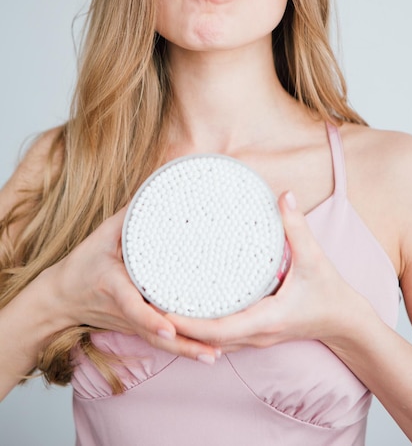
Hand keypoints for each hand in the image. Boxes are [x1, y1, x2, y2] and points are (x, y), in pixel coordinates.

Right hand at [46, 208, 218, 361]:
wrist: (61, 298)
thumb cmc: (83, 264)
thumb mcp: (100, 236)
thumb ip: (127, 217)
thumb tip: (154, 190)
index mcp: (114, 288)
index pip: (132, 307)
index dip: (150, 319)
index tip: (169, 328)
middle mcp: (123, 312)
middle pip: (154, 334)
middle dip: (182, 344)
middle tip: (212, 350)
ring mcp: (129, 325)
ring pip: (159, 344)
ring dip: (186, 351)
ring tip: (214, 356)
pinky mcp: (134, 329)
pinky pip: (159, 341)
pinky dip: (181, 348)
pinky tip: (206, 352)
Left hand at [166, 191, 363, 352]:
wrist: (344, 322)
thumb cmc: (329, 293)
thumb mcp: (315, 258)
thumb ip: (297, 226)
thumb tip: (283, 195)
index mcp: (266, 319)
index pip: (220, 329)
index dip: (189, 324)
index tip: (162, 311)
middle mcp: (256, 334)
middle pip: (208, 340)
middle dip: (178, 328)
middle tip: (147, 306)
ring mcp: (255, 338)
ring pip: (213, 342)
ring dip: (188, 331)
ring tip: (160, 309)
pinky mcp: (255, 333)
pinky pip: (222, 337)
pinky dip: (202, 330)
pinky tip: (188, 313)